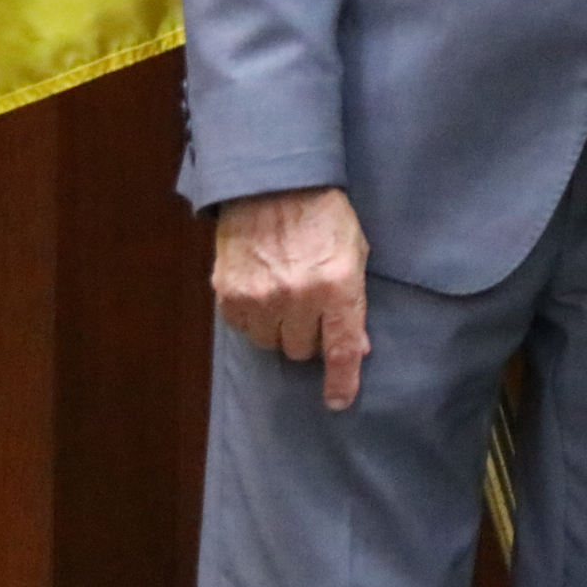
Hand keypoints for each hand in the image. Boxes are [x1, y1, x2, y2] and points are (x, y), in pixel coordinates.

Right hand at [213, 185, 371, 410]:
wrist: (272, 184)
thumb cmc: (322, 214)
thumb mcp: (355, 252)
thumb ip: (354, 301)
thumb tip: (358, 347)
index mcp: (336, 286)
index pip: (341, 349)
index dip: (342, 381)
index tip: (338, 402)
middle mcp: (297, 297)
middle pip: (301, 350)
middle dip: (308, 336)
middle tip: (310, 308)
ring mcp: (259, 297)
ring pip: (270, 343)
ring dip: (279, 328)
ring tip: (284, 294)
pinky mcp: (229, 294)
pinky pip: (243, 328)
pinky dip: (254, 317)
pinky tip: (261, 288)